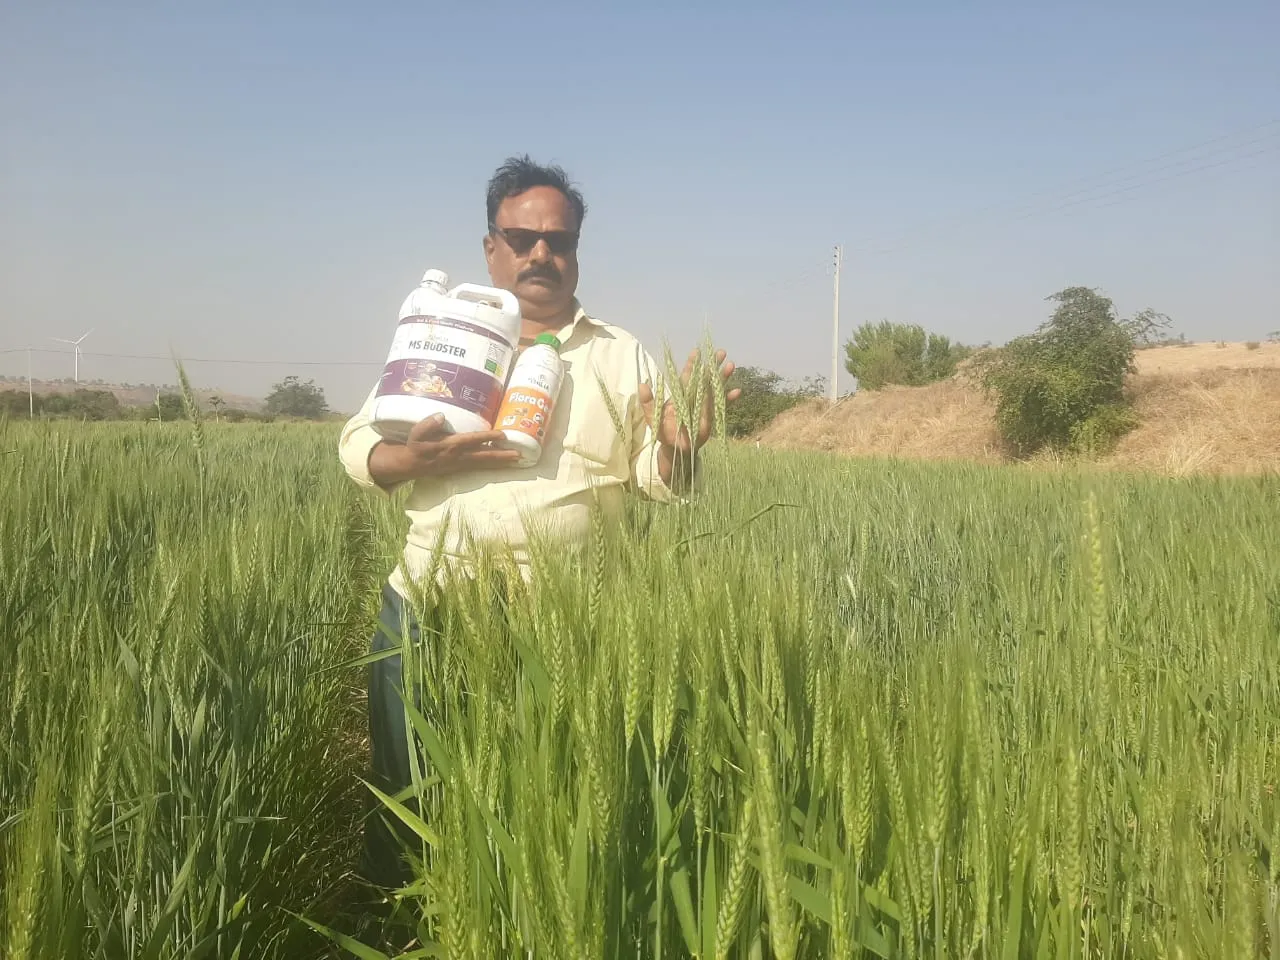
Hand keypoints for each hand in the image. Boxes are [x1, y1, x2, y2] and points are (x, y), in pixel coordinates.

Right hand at [368, 413, 519, 486]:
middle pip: (484, 456)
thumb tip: (441, 415)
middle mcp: (459, 457)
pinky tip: (504, 463)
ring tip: (518, 460)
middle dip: (502, 456)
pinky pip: (481, 467)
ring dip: (501, 462)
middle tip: (519, 455)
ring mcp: (461, 464)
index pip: (472, 440)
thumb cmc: (416, 445)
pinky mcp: (462, 468)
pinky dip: (493, 465)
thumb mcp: (416, 433)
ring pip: (484, 463)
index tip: (502, 435)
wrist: (411, 465)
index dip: (487, 438)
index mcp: (449, 446)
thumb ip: (428, 424)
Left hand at [638, 347, 741, 455]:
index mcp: (680, 395)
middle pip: (704, 378)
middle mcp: (693, 397)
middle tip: (721, 352)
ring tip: (731, 365)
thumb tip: (642, 385)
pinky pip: (722, 406)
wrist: (674, 449)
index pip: (686, 376)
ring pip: (715, 388)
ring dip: (722, 377)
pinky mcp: (711, 417)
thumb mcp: (652, 417)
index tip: (697, 352)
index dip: (692, 364)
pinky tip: (737, 391)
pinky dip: (729, 399)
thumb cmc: (662, 432)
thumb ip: (648, 402)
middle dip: (712, 365)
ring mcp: (704, 406)